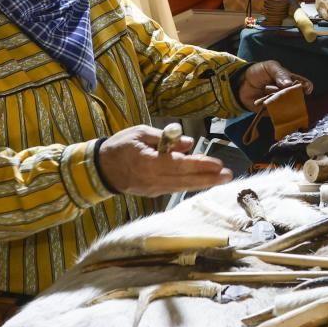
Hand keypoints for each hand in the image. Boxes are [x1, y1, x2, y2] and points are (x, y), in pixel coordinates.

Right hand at [96, 125, 230, 196]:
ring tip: (221, 179)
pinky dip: (190, 185)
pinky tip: (203, 182)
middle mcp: (152, 179)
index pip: (179, 165)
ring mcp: (152, 189)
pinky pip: (175, 189)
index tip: (217, 164)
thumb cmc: (120, 146)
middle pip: (185, 180)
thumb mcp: (140, 133)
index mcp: (148, 162)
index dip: (200, 165)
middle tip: (228, 175)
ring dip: (202, 183)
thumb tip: (188, 143)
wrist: (100, 169)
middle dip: (208, 178)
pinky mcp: (152, 193)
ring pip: (182, 187)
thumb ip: (164, 138)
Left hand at [238, 60, 312, 108]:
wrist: (241, 83)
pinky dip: (273, 110)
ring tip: (267, 94)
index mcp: (290, 80)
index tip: (306, 89)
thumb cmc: (258, 72)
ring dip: (280, 102)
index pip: (304, 85)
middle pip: (297, 98)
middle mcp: (288, 93)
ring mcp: (281, 103)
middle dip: (291, 95)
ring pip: (288, 107)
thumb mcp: (270, 67)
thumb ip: (280, 73)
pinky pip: (277, 114)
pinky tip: (265, 104)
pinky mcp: (272, 112)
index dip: (307, 87)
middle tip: (279, 90)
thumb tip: (289, 84)